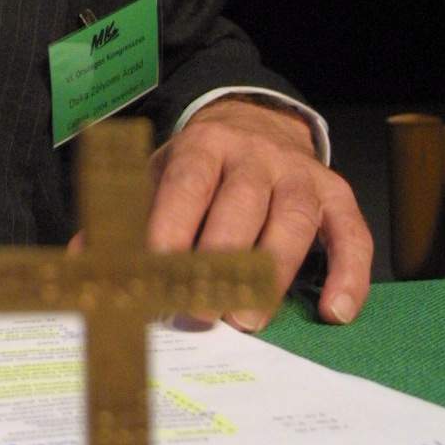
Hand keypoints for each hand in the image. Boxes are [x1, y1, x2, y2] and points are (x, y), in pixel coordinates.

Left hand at [143, 99, 370, 325]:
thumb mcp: (160, 173)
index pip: (189, 182)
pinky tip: (336, 313)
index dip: (174, 224)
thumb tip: (92, 263)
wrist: (257, 122)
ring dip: (273, 274)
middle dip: (222, 260)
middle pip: (242, 203)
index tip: (158, 267)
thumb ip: (133, 215)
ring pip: (293, 221)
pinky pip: (352, 235)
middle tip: (201, 313)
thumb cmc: (201, 166)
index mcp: (206, 144)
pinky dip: (349, 275)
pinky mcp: (337, 194)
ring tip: (248, 321)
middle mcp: (256, 153)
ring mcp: (300, 173)